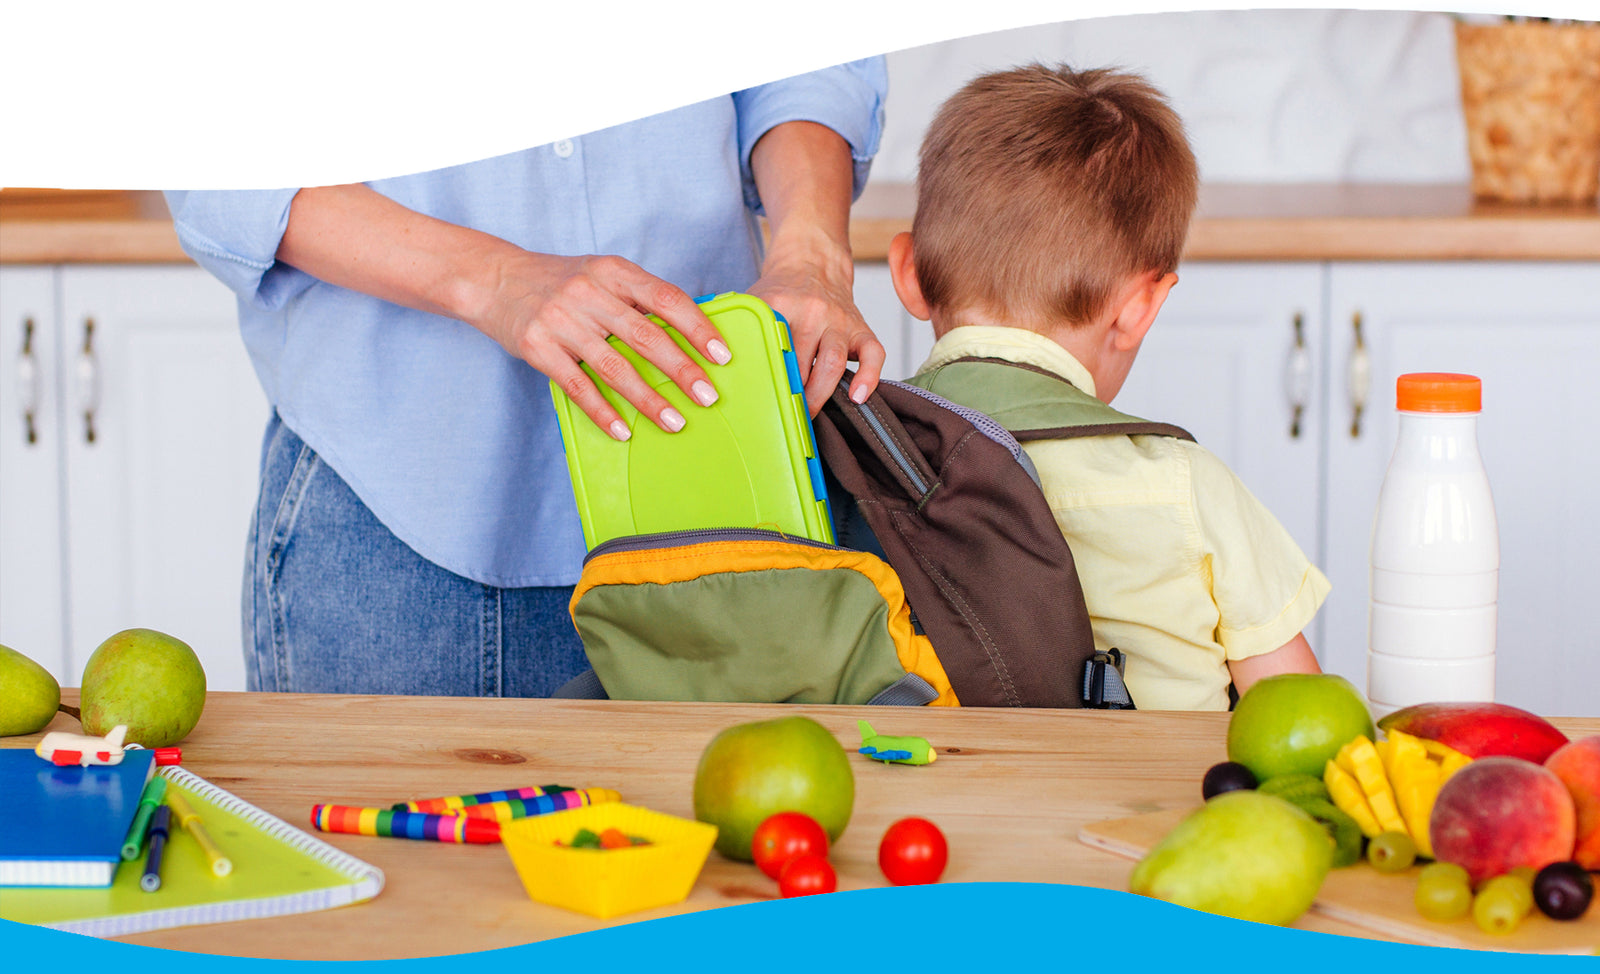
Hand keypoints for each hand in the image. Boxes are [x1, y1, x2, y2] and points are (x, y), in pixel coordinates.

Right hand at [273, 185, 727, 440]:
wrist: (493, 278)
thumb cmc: (560, 281)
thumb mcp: (601, 273)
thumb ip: (639, 298)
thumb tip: (692, 331)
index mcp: (613, 271)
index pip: (666, 299)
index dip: (698, 328)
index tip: (722, 355)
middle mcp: (589, 293)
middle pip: (646, 336)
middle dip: (681, 370)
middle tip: (708, 397)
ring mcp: (562, 321)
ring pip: (614, 367)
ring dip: (648, 399)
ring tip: (675, 422)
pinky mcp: (538, 348)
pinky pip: (578, 386)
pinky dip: (602, 411)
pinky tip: (624, 431)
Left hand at [745, 121, 882, 413]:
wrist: (813, 260)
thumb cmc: (778, 291)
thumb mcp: (750, 299)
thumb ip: (727, 324)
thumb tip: (688, 353)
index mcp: (780, 304)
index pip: (771, 345)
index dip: (764, 376)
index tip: (753, 404)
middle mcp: (813, 311)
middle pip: (802, 360)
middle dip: (792, 393)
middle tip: (779, 422)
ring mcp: (839, 321)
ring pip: (834, 362)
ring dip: (821, 393)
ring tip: (808, 416)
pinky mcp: (862, 328)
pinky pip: (874, 354)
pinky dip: (869, 377)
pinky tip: (857, 397)